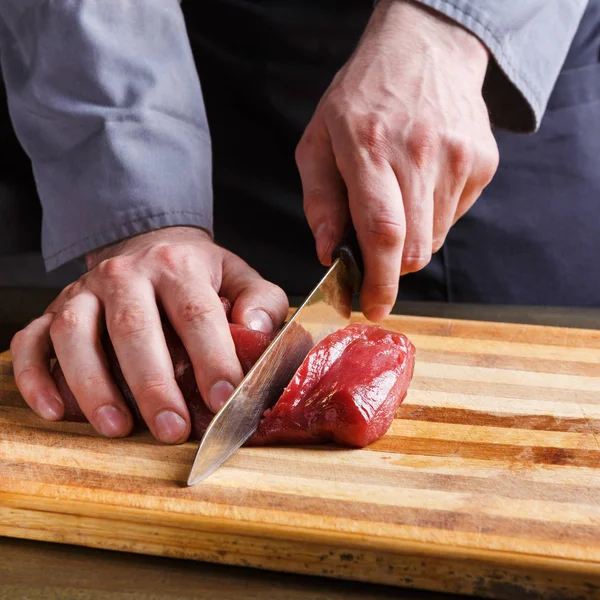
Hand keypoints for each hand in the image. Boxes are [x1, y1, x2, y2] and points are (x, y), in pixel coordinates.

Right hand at [10, 227, 287, 442]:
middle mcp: (125, 275)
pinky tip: (55, 411)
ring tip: (117, 427)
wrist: (147, 245)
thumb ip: (260, 301)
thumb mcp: (238, 276)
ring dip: (93, 384)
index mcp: (177, 266)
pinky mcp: (53, 310)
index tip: (224, 400)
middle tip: (172, 429)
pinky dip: (37, 377)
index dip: (212, 358)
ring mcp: (83, 292)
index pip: (195, 313)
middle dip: (153, 384)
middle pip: (133, 328)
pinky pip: (32, 341)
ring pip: (75, 334)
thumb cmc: (195, 273)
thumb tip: (256, 331)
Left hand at [296, 0, 498, 320]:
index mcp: (368, 148)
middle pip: (413, 248)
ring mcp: (458, 158)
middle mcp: (418, 154)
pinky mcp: (482, 162)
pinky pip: (454, 217)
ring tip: (398, 198)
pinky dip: (432, 217)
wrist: (425, 49)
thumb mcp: (319, 140)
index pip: (382, 232)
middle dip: (392, 267)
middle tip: (376, 252)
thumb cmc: (361, 98)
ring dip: (411, 239)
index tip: (373, 309)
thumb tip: (328, 252)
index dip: (380, 282)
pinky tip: (421, 183)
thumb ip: (319, 200)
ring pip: (434, 240)